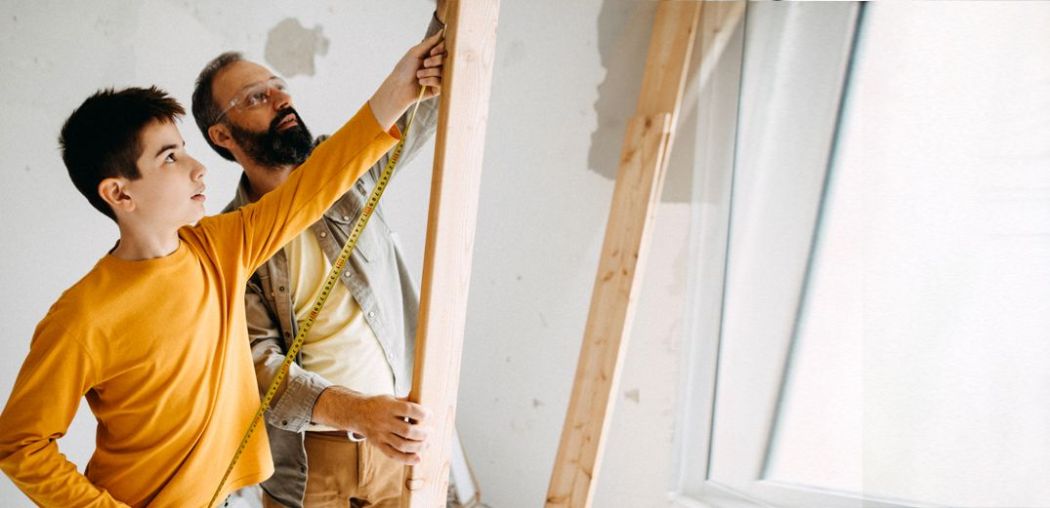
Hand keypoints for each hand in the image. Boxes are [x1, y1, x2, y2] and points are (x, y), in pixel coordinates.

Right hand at [312, 386, 430, 463]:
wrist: (356, 413)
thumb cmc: (378, 404)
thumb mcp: (391, 398)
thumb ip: (406, 402)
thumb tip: (425, 407)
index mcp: (388, 406)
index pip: (408, 410)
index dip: (422, 413)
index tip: (430, 415)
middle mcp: (384, 421)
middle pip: (407, 431)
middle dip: (423, 433)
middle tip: (431, 431)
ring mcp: (380, 435)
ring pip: (402, 445)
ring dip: (418, 446)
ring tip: (427, 443)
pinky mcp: (378, 444)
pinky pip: (393, 454)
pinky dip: (407, 459)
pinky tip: (418, 458)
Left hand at [369, 32, 445, 130]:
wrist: (398, 87)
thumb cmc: (404, 69)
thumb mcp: (415, 52)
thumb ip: (429, 42)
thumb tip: (442, 31)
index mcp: (432, 55)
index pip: (445, 48)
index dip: (441, 49)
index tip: (432, 52)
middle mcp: (437, 65)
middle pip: (446, 59)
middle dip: (434, 61)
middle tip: (424, 64)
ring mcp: (438, 77)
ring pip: (444, 71)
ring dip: (429, 72)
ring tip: (418, 75)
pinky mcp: (438, 88)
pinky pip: (441, 82)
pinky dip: (430, 81)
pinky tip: (421, 83)